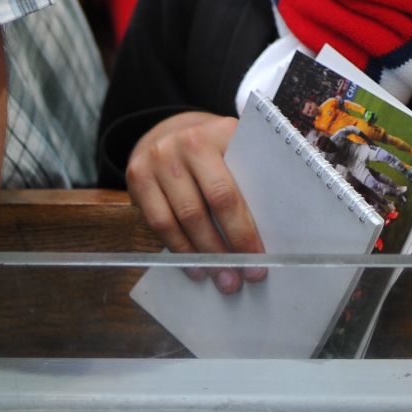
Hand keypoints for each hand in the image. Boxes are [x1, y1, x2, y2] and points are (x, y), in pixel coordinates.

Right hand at [125, 111, 264, 293]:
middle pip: (211, 204)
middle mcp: (188, 142)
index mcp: (221, 133)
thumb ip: (250, 178)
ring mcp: (158, 158)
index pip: (235, 188)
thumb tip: (275, 230)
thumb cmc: (213, 152)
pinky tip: (196, 267)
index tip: (260, 257)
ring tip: (223, 279)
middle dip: (230, 247)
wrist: (168, 132)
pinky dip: (180, 249)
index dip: (246, 228)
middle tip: (245, 276)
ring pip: (184, 218)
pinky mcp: (136, 176)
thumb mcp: (233, 151)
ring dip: (205, 256)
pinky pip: (159, 223)